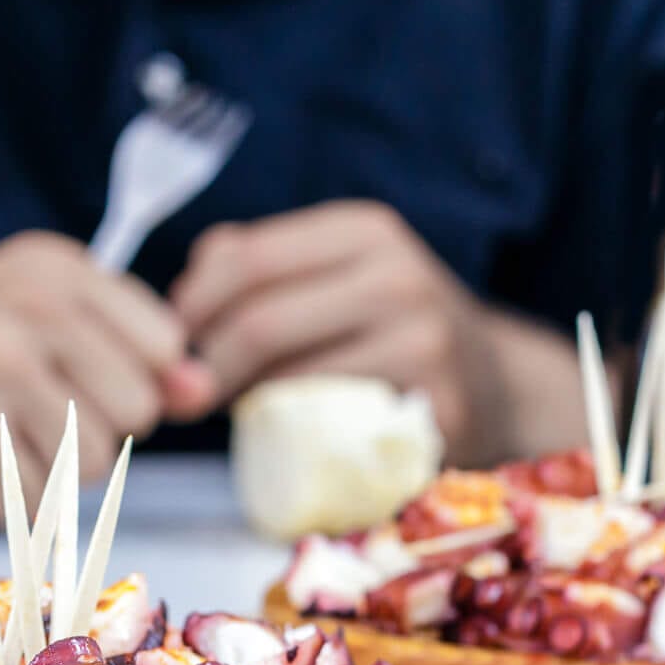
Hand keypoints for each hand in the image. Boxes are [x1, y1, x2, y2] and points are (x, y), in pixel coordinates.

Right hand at [0, 231, 216, 518]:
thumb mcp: (19, 325)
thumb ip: (116, 352)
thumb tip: (201, 389)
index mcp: (50, 267)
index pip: (161, 343)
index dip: (129, 385)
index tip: (72, 388)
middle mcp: (30, 302)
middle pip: (136, 408)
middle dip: (89, 435)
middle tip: (16, 422)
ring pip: (91, 460)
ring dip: (46, 475)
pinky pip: (38, 500)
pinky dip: (5, 506)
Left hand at [171, 202, 524, 461]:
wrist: (494, 386)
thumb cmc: (386, 333)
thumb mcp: (333, 276)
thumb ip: (254, 268)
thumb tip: (180, 295)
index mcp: (363, 230)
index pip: (243, 258)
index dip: (189, 307)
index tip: (171, 343)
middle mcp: (398, 273)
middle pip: (257, 321)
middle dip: (204, 367)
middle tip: (186, 396)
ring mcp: (423, 338)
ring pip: (287, 378)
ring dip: (244, 405)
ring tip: (238, 409)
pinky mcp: (434, 405)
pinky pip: (329, 425)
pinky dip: (290, 434)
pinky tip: (283, 433)